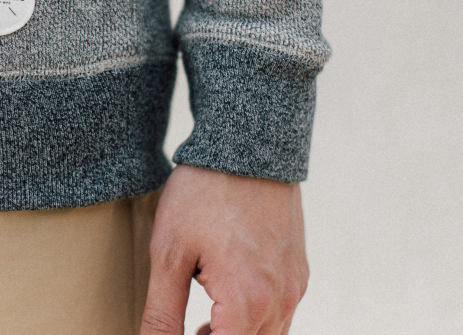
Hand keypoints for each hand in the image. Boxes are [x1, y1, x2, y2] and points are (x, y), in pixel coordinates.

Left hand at [139, 164, 308, 334]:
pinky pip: (282, 313)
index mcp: (247, 301)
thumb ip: (162, 314)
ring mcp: (295, 284)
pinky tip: (226, 300)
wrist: (246, 146)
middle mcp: (281, 299)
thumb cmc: (203, 194)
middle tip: (188, 329)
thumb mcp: (170, 253)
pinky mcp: (299, 270)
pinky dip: (255, 320)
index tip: (176, 332)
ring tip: (202, 325)